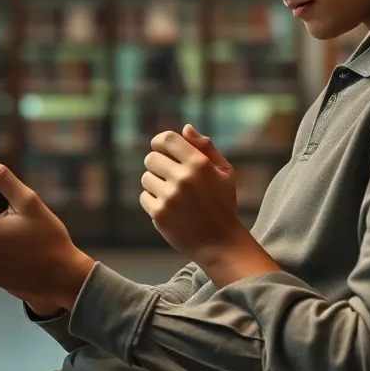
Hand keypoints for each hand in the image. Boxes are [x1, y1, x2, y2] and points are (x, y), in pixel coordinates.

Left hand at [142, 126, 280, 287]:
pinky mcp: (159, 214)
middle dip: (158, 165)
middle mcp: (183, 178)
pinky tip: (170, 208)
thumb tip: (185, 128)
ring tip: (172, 194)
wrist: (220, 242)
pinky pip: (144, 197)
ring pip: (146, 177)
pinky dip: (153, 201)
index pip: (166, 139)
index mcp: (199, 163)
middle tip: (170, 177)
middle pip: (151, 158)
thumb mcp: (224, 172)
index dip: (159, 142)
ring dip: (155, 183)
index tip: (161, 149)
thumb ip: (206, 147)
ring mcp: (170, 197)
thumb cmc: (223, 204)